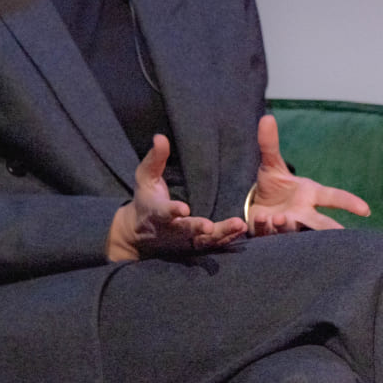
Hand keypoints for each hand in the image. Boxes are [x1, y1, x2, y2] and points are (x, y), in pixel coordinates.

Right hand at [107, 135, 246, 260]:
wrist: (141, 233)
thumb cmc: (146, 198)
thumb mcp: (145, 177)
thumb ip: (155, 159)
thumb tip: (160, 137)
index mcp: (157, 212)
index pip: (164, 212)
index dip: (173, 211)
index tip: (183, 209)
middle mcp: (172, 229)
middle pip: (186, 230)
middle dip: (198, 228)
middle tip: (210, 227)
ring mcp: (185, 240)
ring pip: (204, 241)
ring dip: (221, 234)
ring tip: (239, 225)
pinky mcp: (196, 245)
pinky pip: (213, 244)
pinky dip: (227, 239)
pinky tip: (242, 230)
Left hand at [247, 115, 370, 235]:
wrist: (256, 206)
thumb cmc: (273, 186)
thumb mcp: (271, 164)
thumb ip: (269, 144)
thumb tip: (266, 117)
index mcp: (310, 194)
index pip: (333, 198)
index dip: (349, 203)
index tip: (365, 210)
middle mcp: (303, 212)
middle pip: (321, 223)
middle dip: (328, 227)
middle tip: (339, 232)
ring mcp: (289, 226)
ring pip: (295, 230)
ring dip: (289, 225)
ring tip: (281, 218)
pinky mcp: (272, 235)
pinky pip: (271, 234)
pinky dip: (267, 227)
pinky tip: (263, 219)